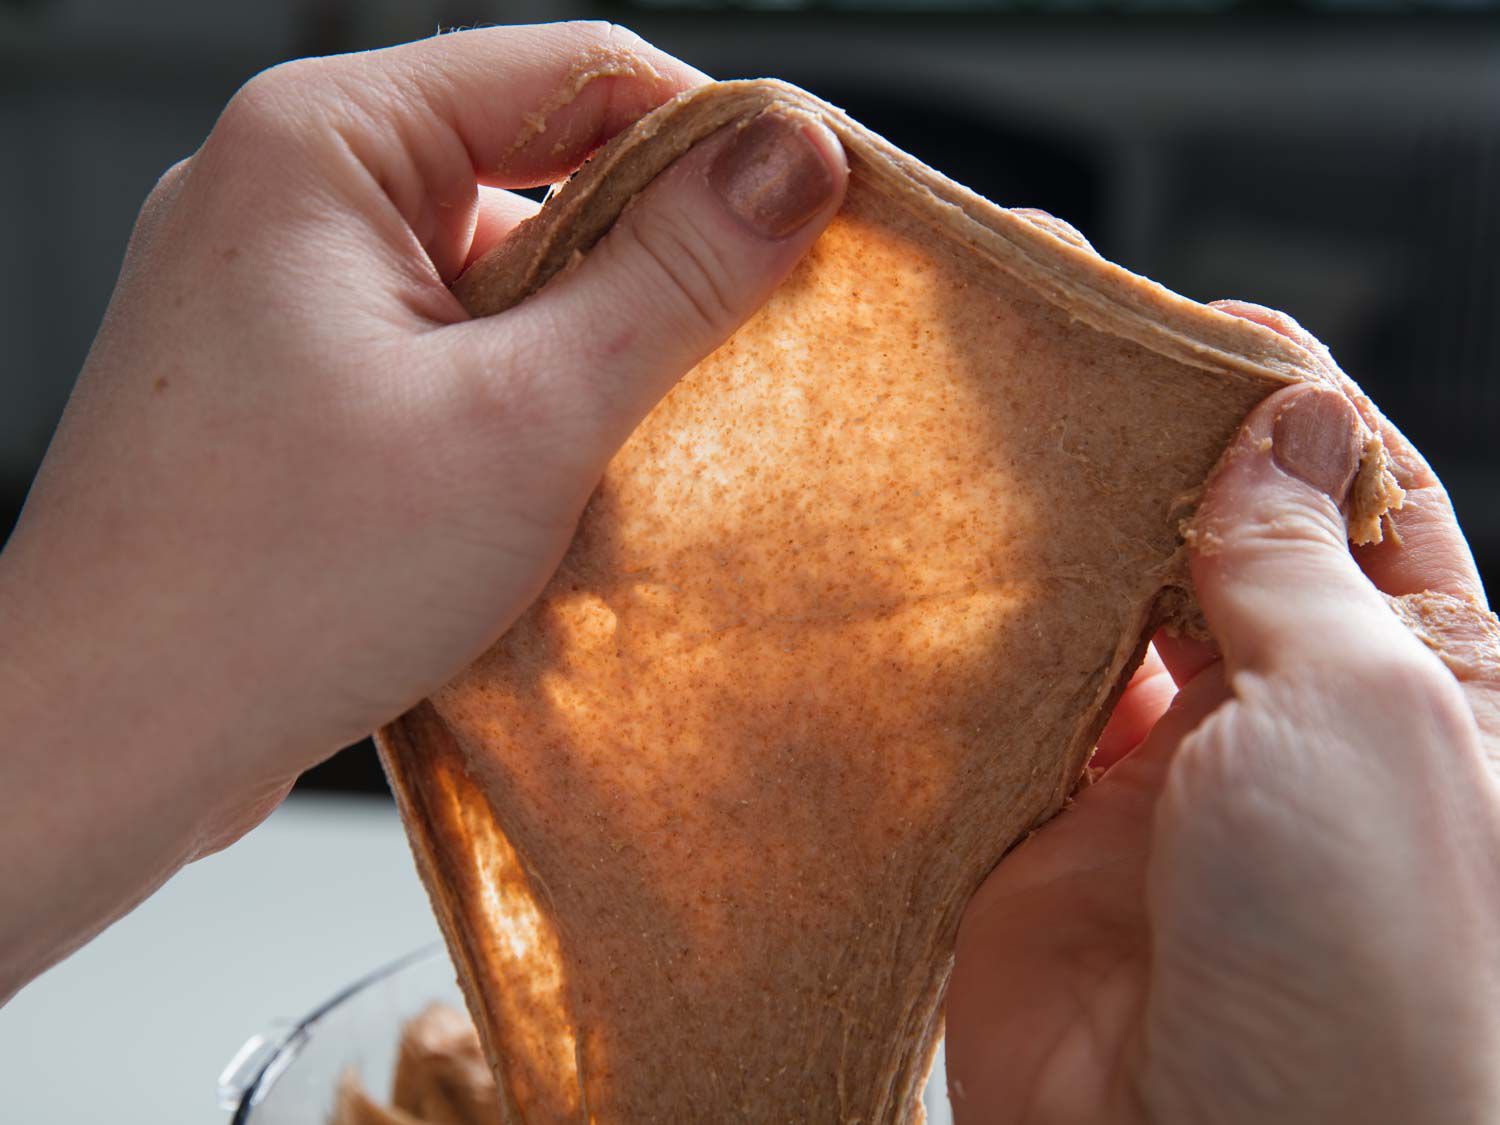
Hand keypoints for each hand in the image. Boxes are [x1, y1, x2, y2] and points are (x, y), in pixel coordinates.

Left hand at [0, 22, 845, 998]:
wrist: (104, 742)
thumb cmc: (273, 583)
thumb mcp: (522, 418)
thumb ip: (671, 276)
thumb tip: (791, 162)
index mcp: (323, 141)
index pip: (575, 70)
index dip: (710, 137)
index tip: (804, 218)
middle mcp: (287, 192)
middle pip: (534, 167)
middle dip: (645, 258)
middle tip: (725, 354)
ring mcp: (279, 290)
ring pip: (493, 270)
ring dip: (579, 344)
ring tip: (611, 446)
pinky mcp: (289, 379)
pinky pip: (442, 345)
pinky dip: (514, 395)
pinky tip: (540, 480)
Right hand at [946, 304, 1499, 1122]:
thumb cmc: (1362, 968)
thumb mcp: (1366, 712)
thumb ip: (1297, 560)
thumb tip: (1285, 418)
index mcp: (1420, 681)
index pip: (1352, 496)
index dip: (1280, 399)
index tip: (1195, 317)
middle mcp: (1288, 719)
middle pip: (1213, 541)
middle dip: (1148, 450)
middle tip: (1059, 350)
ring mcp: (1162, 776)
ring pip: (1102, 614)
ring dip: (1054, 535)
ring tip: (983, 431)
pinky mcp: (1045, 830)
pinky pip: (1010, 705)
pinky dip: (980, 637)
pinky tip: (939, 565)